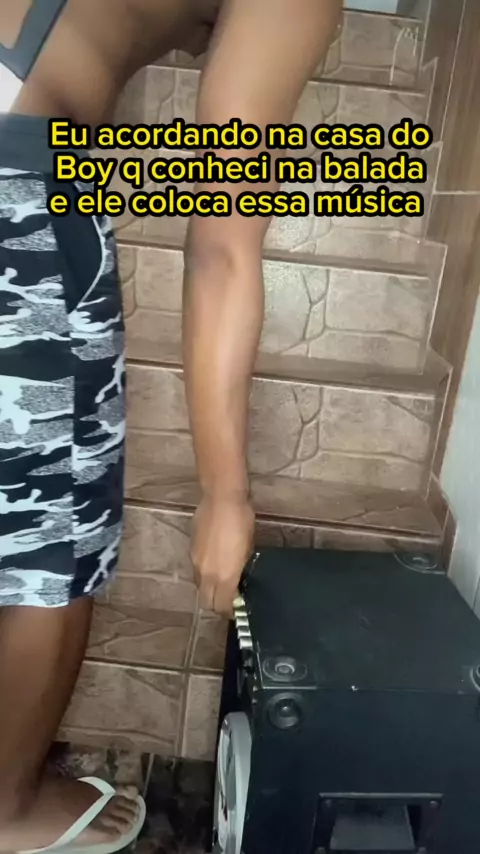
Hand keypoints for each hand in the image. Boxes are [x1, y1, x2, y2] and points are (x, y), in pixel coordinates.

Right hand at [190, 495, 254, 615]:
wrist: (220, 498)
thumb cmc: (242, 520)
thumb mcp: (249, 547)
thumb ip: (241, 569)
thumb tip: (239, 579)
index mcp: (224, 576)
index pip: (222, 606)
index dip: (230, 612)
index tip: (239, 607)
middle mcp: (206, 574)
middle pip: (207, 602)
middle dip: (218, 605)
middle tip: (230, 599)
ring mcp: (196, 562)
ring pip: (200, 587)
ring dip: (210, 590)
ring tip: (223, 582)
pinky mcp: (191, 551)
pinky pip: (197, 572)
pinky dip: (205, 575)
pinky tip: (215, 564)